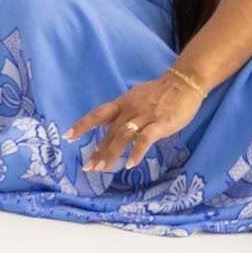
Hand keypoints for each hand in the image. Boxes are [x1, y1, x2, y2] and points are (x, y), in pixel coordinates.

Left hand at [65, 72, 204, 171]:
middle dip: (98, 150)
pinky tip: (130, 164)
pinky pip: (145, 139)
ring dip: (111, 153)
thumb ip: (125, 113)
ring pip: (123, 136)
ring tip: (103, 169)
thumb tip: (115, 129)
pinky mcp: (160, 123)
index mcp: (122, 104)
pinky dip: (136, 152)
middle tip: (88, 167)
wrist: (183, 83)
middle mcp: (129, 110)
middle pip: (109, 132)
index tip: (68, 137)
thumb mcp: (136, 99)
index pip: (97, 114)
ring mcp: (144, 116)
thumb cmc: (160, 93)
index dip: (82, 125)